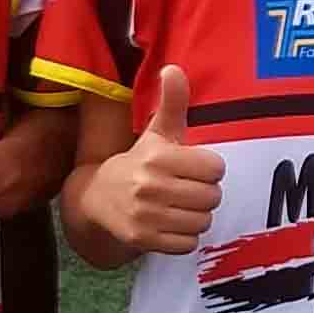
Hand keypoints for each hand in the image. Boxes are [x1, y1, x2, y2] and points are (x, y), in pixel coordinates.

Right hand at [85, 65, 223, 255]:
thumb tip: (173, 68)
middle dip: (205, 194)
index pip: (215, 168)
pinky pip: (188, 244)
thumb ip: (171, 102)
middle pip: (212, 197)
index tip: (194, 167)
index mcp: (158, 157)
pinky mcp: (143, 239)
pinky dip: (185, 237)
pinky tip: (171, 223)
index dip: (209, 168)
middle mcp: (150, 186)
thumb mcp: (156, 132)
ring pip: (202, 221)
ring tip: (181, 206)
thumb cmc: (139, 162)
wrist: (98, 198)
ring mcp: (146, 215)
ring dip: (197, 216)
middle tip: (188, 189)